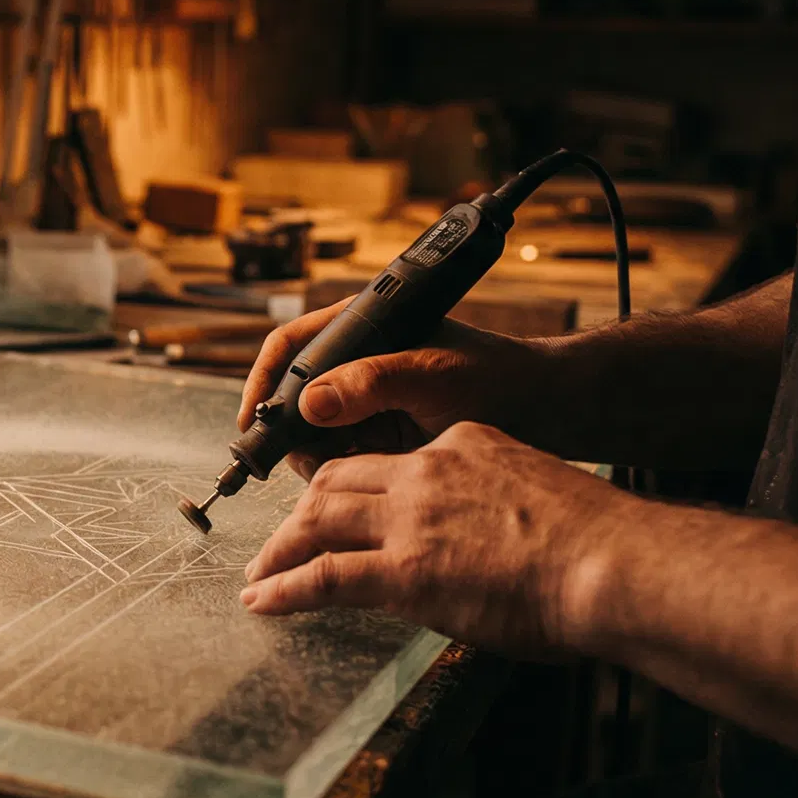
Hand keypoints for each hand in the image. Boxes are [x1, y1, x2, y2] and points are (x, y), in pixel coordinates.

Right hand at [238, 312, 557, 478]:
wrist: (544, 415)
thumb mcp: (434, 375)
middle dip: (297, 432)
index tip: (253, 421)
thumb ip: (373, 383)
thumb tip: (311, 405)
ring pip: (313, 434)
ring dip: (325, 455)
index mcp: (364, 327)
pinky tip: (375, 469)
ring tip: (364, 461)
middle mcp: (357, 362)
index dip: (265, 381)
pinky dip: (348, 470)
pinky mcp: (378, 435)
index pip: (292, 345)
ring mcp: (366, 401)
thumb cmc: (498, 379)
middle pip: (295, 397)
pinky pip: (340, 457)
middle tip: (315, 461)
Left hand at [239, 422, 629, 657]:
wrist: (615, 563)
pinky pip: (323, 576)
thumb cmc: (599, 545)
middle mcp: (425, 472)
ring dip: (280, 550)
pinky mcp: (403, 570)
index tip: (338, 507)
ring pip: (317, 521)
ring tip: (260, 576)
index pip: (387, 461)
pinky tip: (263, 601)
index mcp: (461, 445)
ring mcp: (410, 520)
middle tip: (282, 542)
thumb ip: (494, 506)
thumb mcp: (535, 495)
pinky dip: (284, 589)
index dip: (352, 486)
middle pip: (336, 481)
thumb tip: (485, 541)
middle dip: (302, 512)